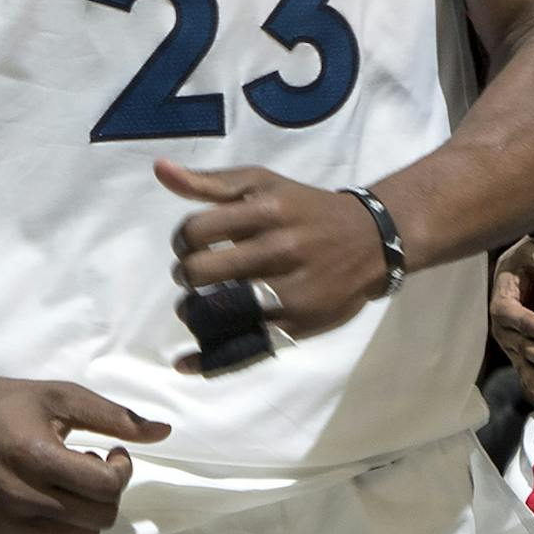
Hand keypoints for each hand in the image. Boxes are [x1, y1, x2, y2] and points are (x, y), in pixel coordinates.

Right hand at [0, 374, 170, 533]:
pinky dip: (66, 528)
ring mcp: (6, 524)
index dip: (121, 469)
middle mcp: (21, 498)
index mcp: (37, 457)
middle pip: (99, 516)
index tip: (110, 453)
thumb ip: (115, 416)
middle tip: (89, 466)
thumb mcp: (62, 397)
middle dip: (108, 491)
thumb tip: (164, 431)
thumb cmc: (7, 404)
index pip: (106, 487)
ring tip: (67, 481)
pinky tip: (51, 499)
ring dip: (87, 510)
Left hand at [159, 162, 390, 368]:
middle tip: (198, 275)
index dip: (183, 241)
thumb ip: (212, 182)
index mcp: (268, 211)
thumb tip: (161, 170)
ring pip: (217, 313)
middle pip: (200, 273)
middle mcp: (279, 250)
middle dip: (187, 275)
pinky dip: (209, 360)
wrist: (372, 240)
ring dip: (194, 313)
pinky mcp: (297, 325)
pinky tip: (187, 363)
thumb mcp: (265, 184)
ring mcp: (289, 291)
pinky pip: (244, 347)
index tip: (195, 245)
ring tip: (200, 307)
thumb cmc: (307, 209)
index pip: (195, 231)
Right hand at [491, 238, 533, 402]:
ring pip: (523, 360)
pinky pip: (523, 368)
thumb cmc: (521, 261)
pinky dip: (533, 383)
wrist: (512, 272)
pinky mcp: (516, 350)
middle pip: (522, 344)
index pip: (520, 319)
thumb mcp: (527, 250)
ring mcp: (508, 342)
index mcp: (502, 303)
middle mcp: (502, 327)